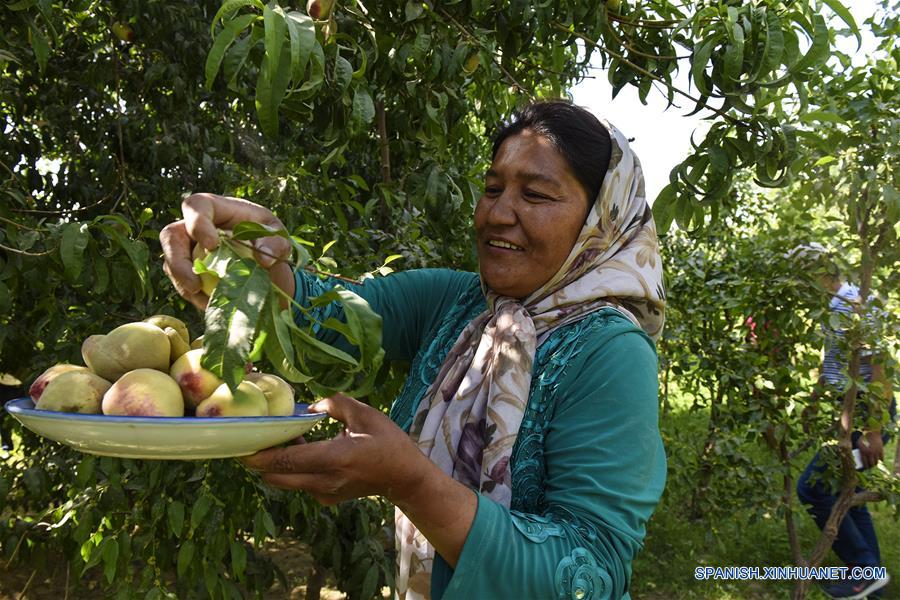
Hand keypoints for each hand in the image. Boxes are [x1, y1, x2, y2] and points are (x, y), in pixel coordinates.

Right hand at [159, 193, 294, 309]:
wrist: (268, 264)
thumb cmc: (269, 239)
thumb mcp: (278, 236)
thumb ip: (276, 242)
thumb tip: (264, 259)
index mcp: (216, 209)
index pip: (196, 206)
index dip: (198, 223)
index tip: (213, 245)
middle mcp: (195, 227)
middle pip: (171, 236)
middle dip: (178, 261)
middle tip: (195, 284)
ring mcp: (188, 250)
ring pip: (170, 264)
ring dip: (184, 284)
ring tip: (206, 300)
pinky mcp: (189, 273)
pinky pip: (181, 285)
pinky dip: (194, 297)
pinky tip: (210, 305)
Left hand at [241, 393, 427, 504]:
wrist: (404, 477)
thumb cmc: (388, 442)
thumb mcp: (365, 415)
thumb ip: (334, 404)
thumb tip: (309, 407)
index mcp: (335, 458)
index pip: (287, 460)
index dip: (260, 455)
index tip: (240, 446)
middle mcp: (325, 481)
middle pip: (276, 477)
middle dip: (259, 461)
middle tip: (251, 440)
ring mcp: (325, 493)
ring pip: (286, 481)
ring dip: (277, 464)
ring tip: (279, 439)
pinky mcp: (326, 498)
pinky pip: (299, 483)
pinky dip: (292, 469)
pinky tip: (302, 449)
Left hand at [858, 431, 883, 468]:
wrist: (871, 431)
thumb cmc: (863, 437)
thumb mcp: (858, 443)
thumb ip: (858, 450)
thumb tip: (855, 457)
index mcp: (863, 451)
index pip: (865, 463)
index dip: (865, 467)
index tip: (865, 468)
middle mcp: (870, 453)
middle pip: (871, 464)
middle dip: (870, 466)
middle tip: (869, 466)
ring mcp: (876, 452)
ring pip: (876, 462)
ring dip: (875, 463)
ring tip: (873, 464)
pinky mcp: (881, 450)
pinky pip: (881, 458)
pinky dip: (880, 460)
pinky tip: (879, 460)